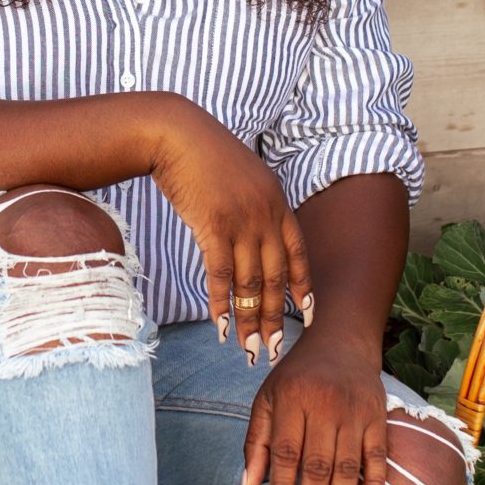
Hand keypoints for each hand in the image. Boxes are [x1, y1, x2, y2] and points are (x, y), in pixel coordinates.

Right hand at [145, 100, 311, 362]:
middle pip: (276, 277)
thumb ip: (253, 207)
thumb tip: (252, 237)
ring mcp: (242, 222)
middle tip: (273, 349)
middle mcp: (266, 215)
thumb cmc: (204, 155)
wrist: (177, 134)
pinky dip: (221, 304)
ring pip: (250, 283)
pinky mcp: (214, 226)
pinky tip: (222, 326)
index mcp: (277, 203)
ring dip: (250, 321)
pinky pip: (221, 275)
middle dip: (275, 318)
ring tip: (248, 349)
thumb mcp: (242, 178)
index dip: (303, 287)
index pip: (298, 254)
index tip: (307, 315)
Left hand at [242, 336, 388, 484]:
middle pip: (318, 466)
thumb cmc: (296, 378)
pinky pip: (378, 457)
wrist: (341, 342)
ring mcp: (355, 412)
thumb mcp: (266, 400)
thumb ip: (256, 445)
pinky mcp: (378, 416)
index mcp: (291, 401)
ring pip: (348, 467)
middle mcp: (324, 407)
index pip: (286, 454)